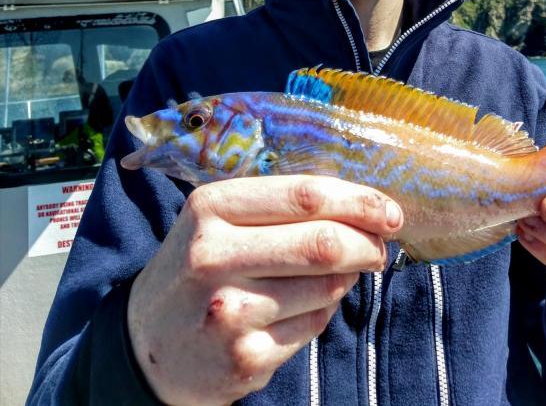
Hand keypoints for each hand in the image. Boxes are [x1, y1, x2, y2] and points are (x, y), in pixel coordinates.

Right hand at [127, 175, 402, 405]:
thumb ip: (278, 205)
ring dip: (348, 278)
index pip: (305, 196)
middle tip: (382, 244)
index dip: (358, 201)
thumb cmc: (198, 267)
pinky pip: (314, 328)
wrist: (147, 345)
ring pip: (327, 288)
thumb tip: (362, 207)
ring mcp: (229, 312)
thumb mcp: (217, 219)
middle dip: (368, 243)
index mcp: (211, 207)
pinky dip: (324, 312)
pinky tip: (307, 306)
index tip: (388, 209)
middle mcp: (214, 256)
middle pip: (323, 244)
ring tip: (340, 272)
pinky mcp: (245, 359)